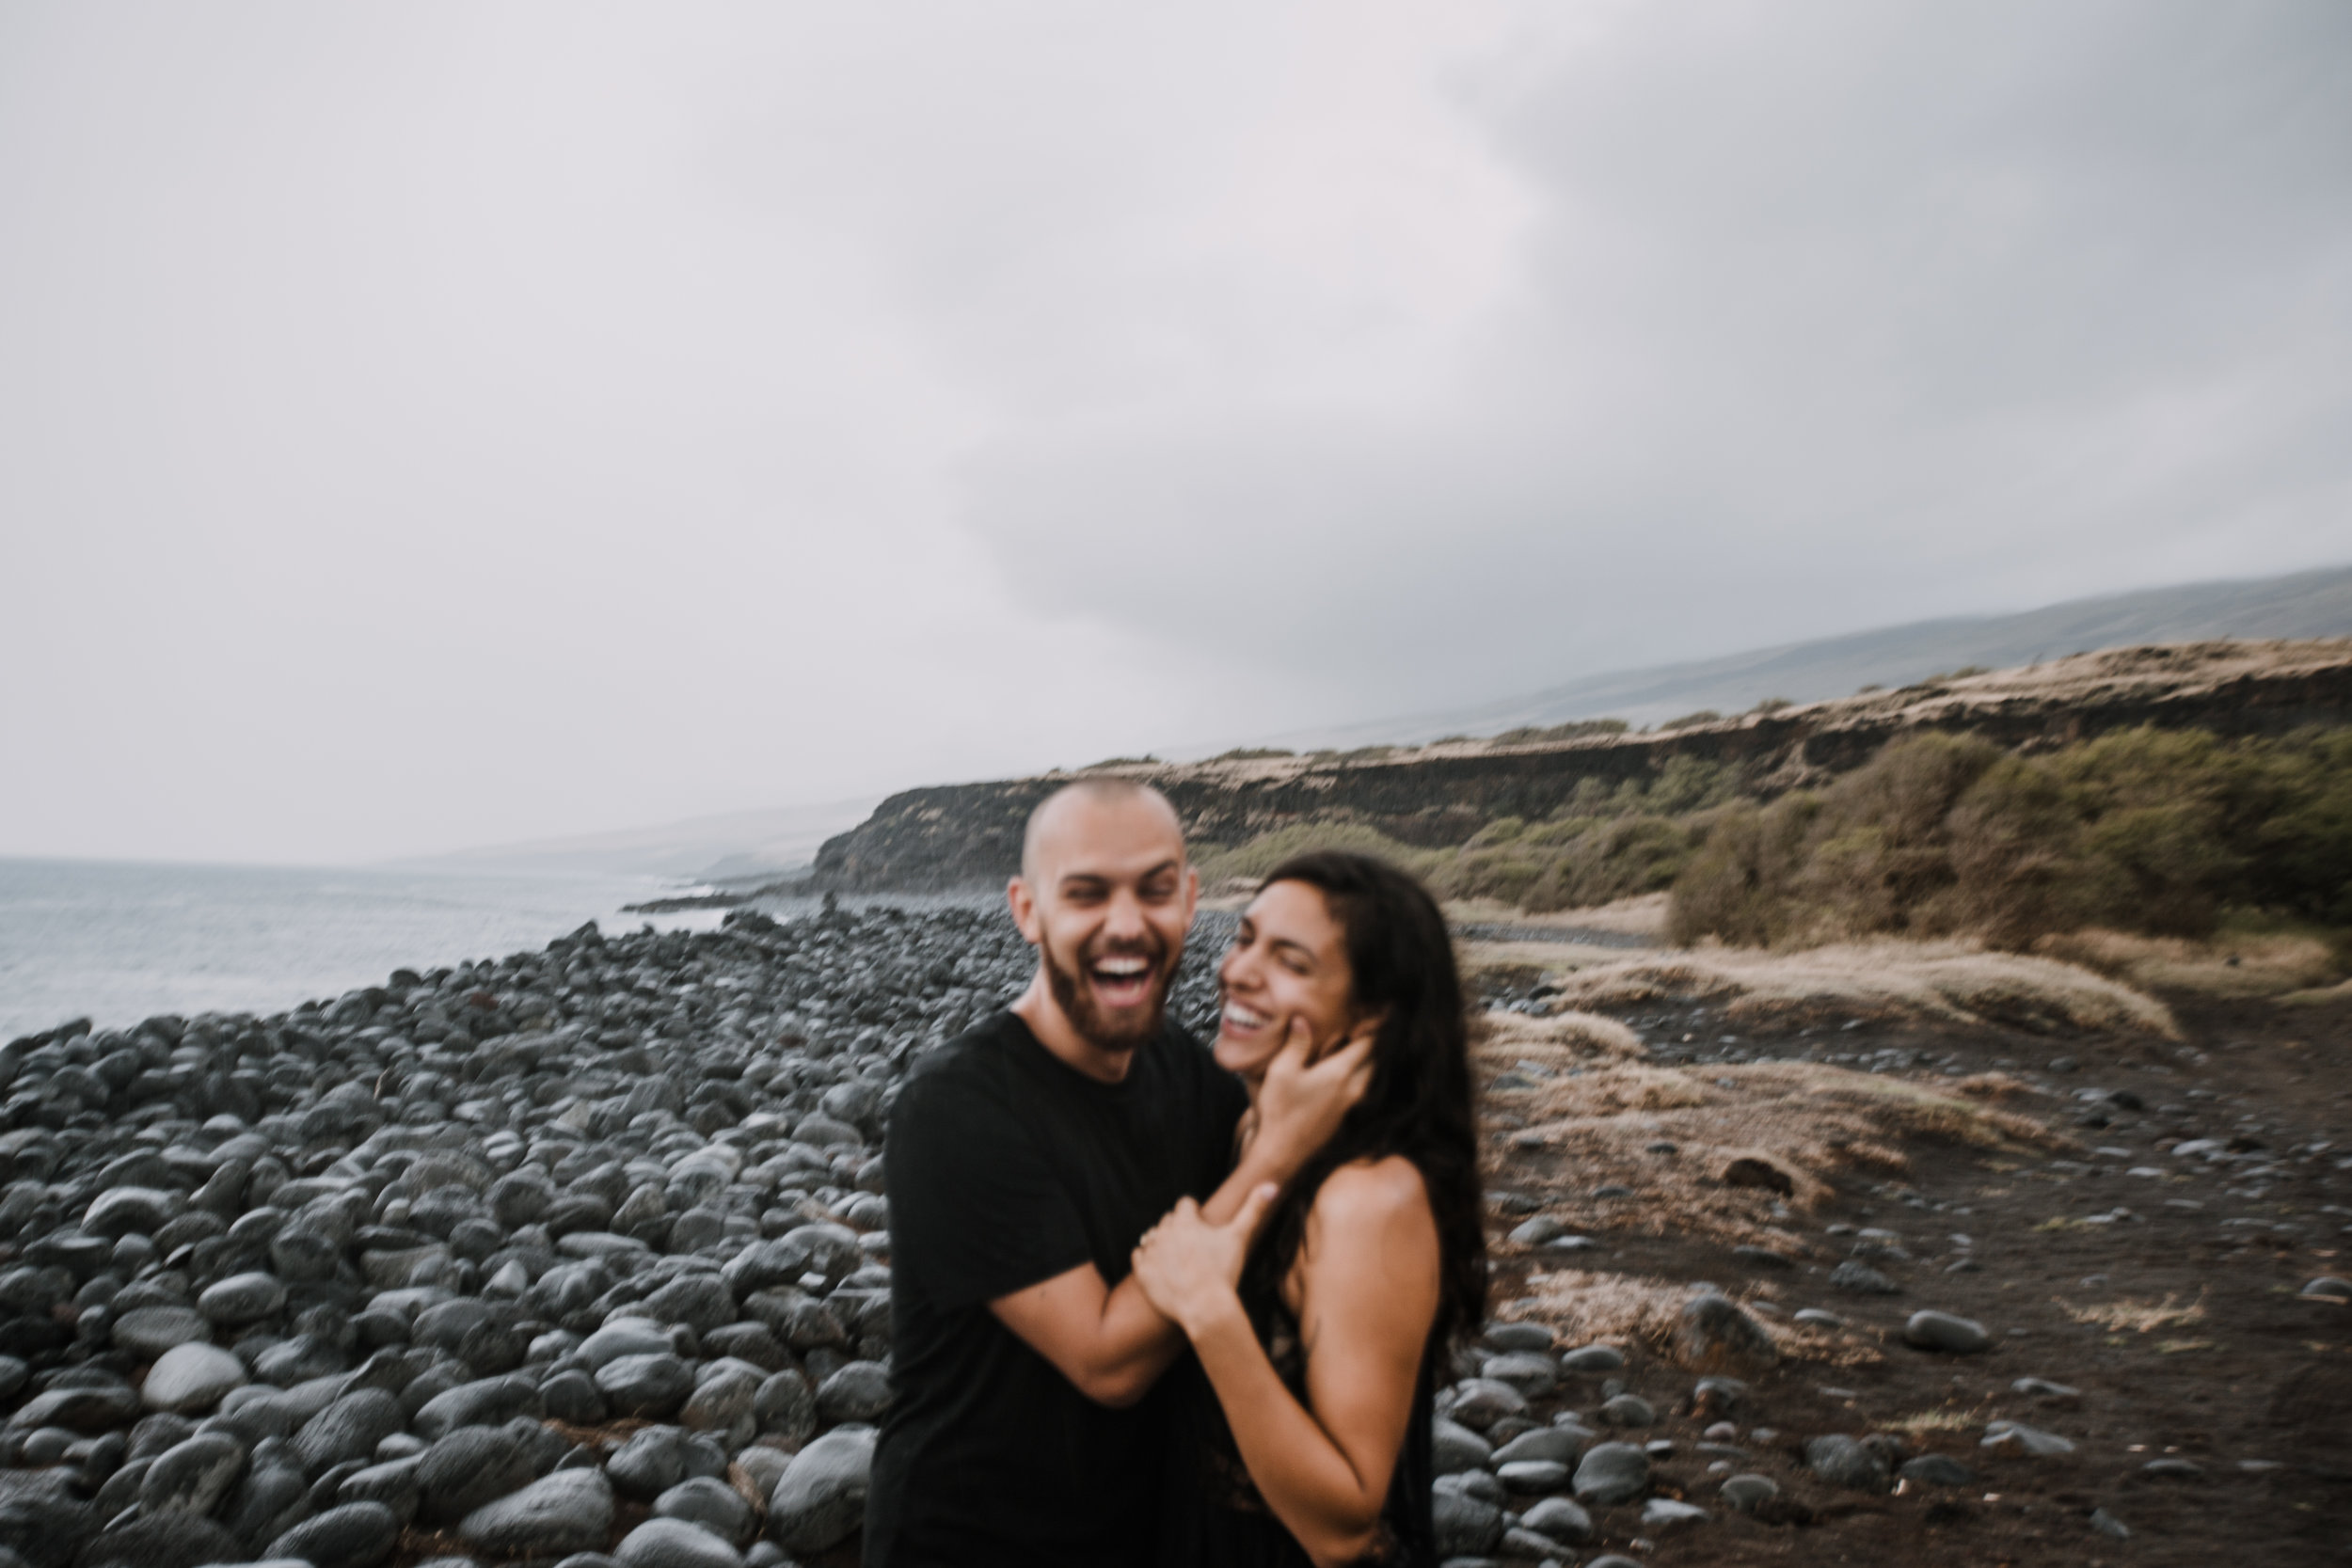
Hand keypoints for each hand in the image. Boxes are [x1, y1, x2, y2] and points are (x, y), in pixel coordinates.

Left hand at [1132, 1185, 1276, 1337]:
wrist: (1205, 1308)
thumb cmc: (1224, 1271)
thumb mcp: (1240, 1237)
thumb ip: (1254, 1208)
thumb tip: (1272, 1185)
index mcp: (1185, 1220)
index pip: (1185, 1203)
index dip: (1195, 1212)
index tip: (1202, 1224)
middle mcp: (1164, 1231)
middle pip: (1168, 1220)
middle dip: (1178, 1227)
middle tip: (1193, 1244)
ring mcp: (1151, 1252)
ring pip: (1151, 1236)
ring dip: (1160, 1241)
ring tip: (1176, 1256)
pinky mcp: (1142, 1271)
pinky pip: (1137, 1254)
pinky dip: (1146, 1257)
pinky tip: (1160, 1266)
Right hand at [1248, 1015, 1375, 1179]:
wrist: (1282, 1153)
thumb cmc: (1280, 1111)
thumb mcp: (1282, 1071)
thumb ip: (1296, 1044)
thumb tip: (1302, 1020)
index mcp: (1340, 1073)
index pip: (1368, 1043)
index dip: (1376, 1025)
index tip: (1383, 1010)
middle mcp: (1352, 1088)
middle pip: (1374, 1059)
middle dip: (1375, 1041)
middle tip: (1371, 1025)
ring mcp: (1350, 1105)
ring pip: (1369, 1076)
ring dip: (1368, 1059)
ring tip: (1357, 1045)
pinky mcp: (1344, 1117)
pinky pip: (1360, 1089)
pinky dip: (1359, 1075)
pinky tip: (1344, 1072)